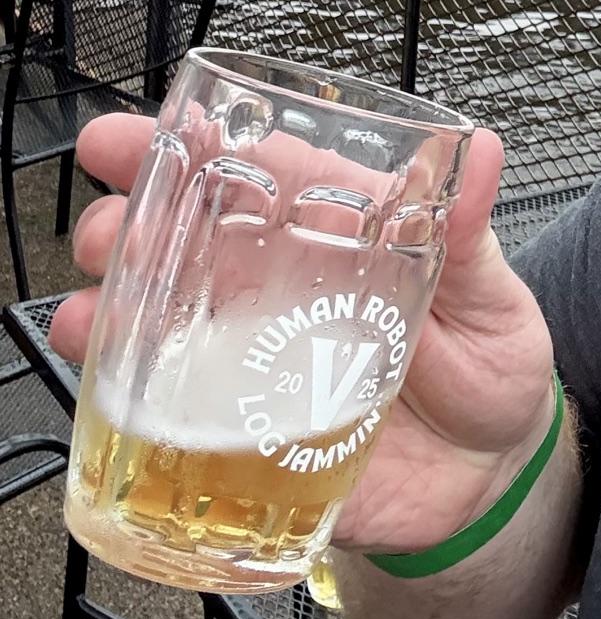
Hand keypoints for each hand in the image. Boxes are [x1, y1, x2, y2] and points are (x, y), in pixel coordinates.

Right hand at [52, 112, 559, 554]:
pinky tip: (110, 397)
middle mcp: (279, 290)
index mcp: (334, 235)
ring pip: (158, 324)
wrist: (488, 480)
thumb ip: (470, 230)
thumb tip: (485, 149)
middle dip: (126, 223)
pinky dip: (123, 407)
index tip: (135, 138)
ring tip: (93, 316)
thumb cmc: (486, 365)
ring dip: (109, 310)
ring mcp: (254, 363)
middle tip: (105, 230)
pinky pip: (167, 421)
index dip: (191, 146)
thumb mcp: (489, 293)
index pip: (255, 173)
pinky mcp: (245, 440)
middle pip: (184, 241)